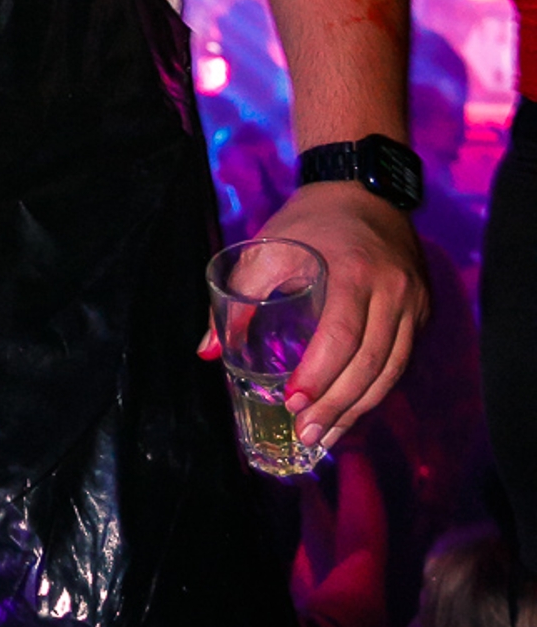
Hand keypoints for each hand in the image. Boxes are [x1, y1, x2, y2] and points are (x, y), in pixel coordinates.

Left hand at [199, 181, 428, 450]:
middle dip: (337, 405)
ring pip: (391, 370)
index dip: (319, 374)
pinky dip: (376, 390)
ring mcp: (413, 302)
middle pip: (370, 362)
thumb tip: (206, 352)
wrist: (362, 189)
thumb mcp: (266, 249)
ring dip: (358, 408)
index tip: (293, 403)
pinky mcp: (420, 311)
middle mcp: (391, 289)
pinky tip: (352, 411)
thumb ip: (235, 299)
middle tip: (306, 434)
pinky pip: (400, 361)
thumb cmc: (308, 222)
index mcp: (353, 271)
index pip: (341, 335)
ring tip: (326, 437)